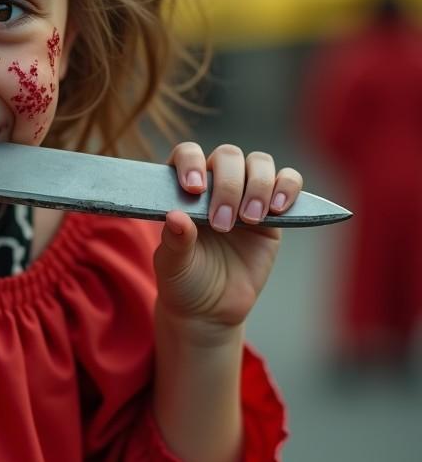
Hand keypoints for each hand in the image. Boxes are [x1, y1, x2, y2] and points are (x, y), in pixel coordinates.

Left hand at [153, 143, 301, 334]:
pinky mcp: (273, 209)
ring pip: (260, 162)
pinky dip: (288, 186)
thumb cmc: (184, 278)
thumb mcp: (173, 264)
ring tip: (250, 219)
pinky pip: (288, 181)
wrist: (211, 307)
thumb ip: (175, 240)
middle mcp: (214, 183)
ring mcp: (246, 193)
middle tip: (222, 223)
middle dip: (228, 185)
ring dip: (258, 186)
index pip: (187, 154)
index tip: (194, 189)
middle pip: (228, 156)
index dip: (192, 162)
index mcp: (182, 186)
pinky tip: (278, 208)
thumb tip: (176, 216)